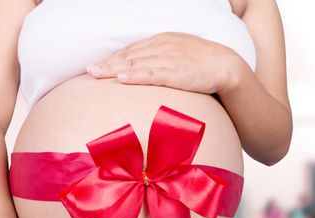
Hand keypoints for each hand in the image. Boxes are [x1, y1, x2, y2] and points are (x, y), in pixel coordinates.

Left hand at [86, 32, 240, 93]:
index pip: (133, 49)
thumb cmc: (203, 61)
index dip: (114, 58)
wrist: (225, 65)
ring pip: (135, 64)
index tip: (100, 64)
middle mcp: (161, 47)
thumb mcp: (181, 52)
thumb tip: (149, 68)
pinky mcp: (175, 73)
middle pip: (129, 55)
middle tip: (89, 70)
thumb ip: (164, 57)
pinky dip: (134, 76)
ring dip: (113, 69)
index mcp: (162, 41)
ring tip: (96, 74)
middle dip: (107, 63)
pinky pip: (150, 74)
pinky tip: (121, 78)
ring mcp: (167, 59)